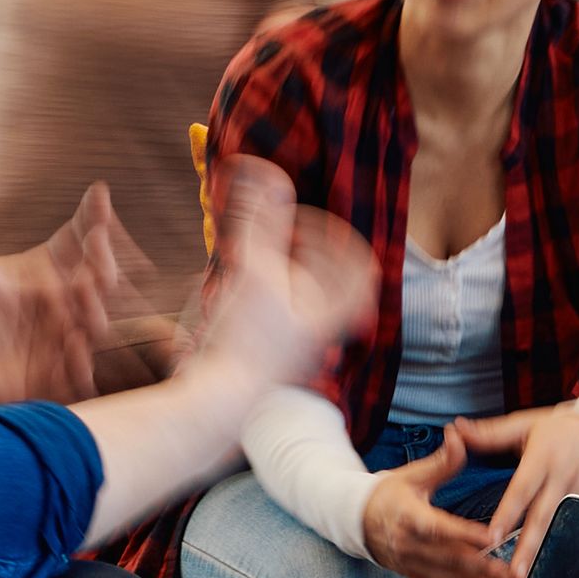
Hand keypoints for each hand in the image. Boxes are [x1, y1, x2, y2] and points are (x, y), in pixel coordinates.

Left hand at [0, 153, 132, 399]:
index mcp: (43, 272)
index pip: (80, 239)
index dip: (94, 217)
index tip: (99, 195)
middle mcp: (58, 304)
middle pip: (100, 276)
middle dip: (104, 259)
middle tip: (96, 243)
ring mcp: (60, 341)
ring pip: (97, 322)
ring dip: (96, 306)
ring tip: (83, 291)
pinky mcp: (54, 378)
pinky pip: (81, 372)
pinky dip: (82, 361)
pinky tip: (72, 346)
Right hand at [182, 154, 356, 411]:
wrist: (217, 408)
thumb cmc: (243, 345)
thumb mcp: (254, 271)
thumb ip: (262, 219)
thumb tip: (263, 169)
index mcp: (330, 314)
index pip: (361, 271)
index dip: (342, 241)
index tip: (309, 226)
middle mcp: (318, 335)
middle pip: (333, 286)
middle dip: (309, 254)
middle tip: (285, 235)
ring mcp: (294, 352)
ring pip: (302, 304)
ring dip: (283, 274)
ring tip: (254, 258)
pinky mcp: (266, 363)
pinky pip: (276, 323)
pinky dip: (261, 299)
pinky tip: (231, 292)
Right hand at [356, 462, 516, 577]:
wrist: (356, 520)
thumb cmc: (388, 494)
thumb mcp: (412, 474)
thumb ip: (441, 461)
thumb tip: (458, 436)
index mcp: (406, 516)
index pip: (437, 528)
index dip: (464, 535)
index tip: (491, 537)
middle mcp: (407, 545)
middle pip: (448, 560)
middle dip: (482, 569)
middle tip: (510, 571)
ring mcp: (411, 565)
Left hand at [439, 400, 578, 577]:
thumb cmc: (557, 430)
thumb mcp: (523, 425)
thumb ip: (488, 434)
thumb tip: (456, 430)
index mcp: (543, 458)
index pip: (522, 490)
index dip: (508, 515)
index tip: (491, 537)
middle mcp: (563, 479)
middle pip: (543, 518)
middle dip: (528, 548)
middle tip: (513, 574)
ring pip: (560, 530)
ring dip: (543, 555)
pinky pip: (574, 531)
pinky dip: (561, 550)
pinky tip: (546, 570)